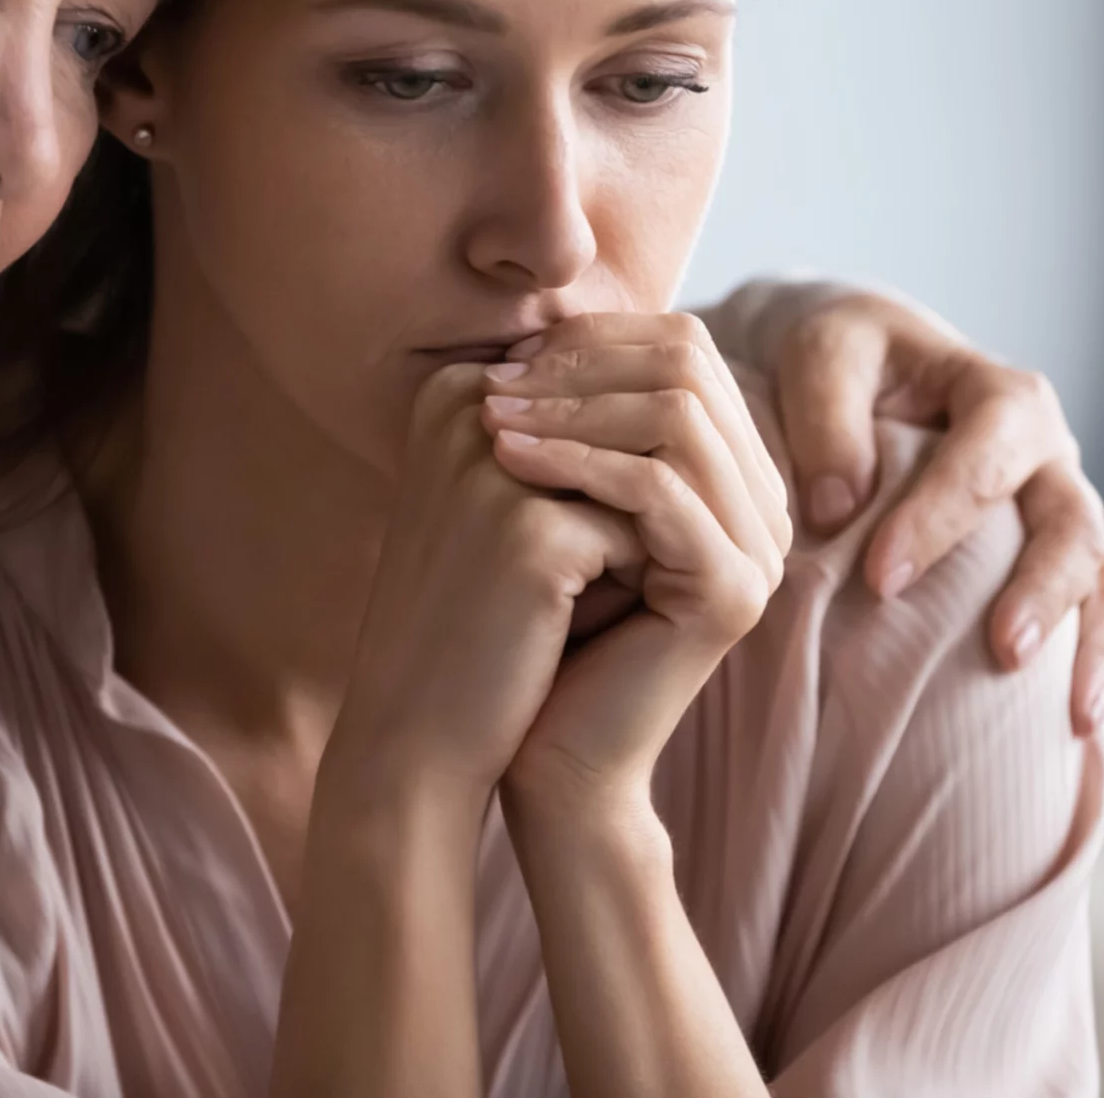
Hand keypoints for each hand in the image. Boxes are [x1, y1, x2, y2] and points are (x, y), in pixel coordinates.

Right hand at [323, 361, 646, 811]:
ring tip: (656, 570)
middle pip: (629, 403)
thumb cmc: (469, 616)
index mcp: (455, 387)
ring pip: (646, 459)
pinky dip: (650, 568)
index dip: (648, 434)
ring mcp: (492, 464)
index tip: (652, 501)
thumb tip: (689, 398)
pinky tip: (625, 614)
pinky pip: (646, 524)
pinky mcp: (528, 531)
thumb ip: (574, 436)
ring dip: (664, 515)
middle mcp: (466, 406)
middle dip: (667, 467)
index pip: (600, 371)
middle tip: (676, 537)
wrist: (414, 732)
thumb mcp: (507, 501)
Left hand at [477, 312, 789, 807]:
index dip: (591, 342)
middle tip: (495, 380)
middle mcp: (764, 504)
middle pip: (690, 368)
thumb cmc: (536, 624)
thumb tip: (538, 315)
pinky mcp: (735, 594)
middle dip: (583, 365)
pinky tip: (508, 460)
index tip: (505, 358)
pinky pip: (661, 492)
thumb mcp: (556, 496)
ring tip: (490, 417)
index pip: (681, 350)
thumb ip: (575, 415)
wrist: (540, 750)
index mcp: (732, 472)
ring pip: (678, 420)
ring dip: (573, 408)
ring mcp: (760, 549)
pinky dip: (579, 464)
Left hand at [704, 279, 1103, 733]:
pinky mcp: (1052, 561)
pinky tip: (1079, 728)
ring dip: (1088, 639)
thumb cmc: (841, 362)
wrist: (858, 370)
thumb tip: (839, 506)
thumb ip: (827, 416)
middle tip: (1001, 648)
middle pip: (1071, 519)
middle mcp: (1045, 454)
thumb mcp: (822, 354)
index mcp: (997, 394)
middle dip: (1042, 587)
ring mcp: (1057, 510)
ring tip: (1067, 709)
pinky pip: (1098, 610)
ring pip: (1101, 572)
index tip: (882, 577)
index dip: (942, 512)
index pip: (988, 448)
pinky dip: (1097, 663)